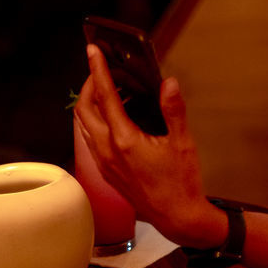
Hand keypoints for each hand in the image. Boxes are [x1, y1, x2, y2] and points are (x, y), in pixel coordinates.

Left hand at [74, 44, 226, 248]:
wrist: (176, 217)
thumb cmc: (181, 181)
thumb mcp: (183, 142)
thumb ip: (173, 110)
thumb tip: (168, 83)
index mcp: (125, 141)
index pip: (106, 97)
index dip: (99, 70)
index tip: (93, 51)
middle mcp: (108, 151)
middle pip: (84, 109)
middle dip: (89, 85)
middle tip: (101, 69)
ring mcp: (104, 163)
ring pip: (84, 125)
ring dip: (90, 103)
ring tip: (109, 89)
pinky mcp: (106, 171)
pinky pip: (91, 138)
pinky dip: (96, 120)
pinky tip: (115, 116)